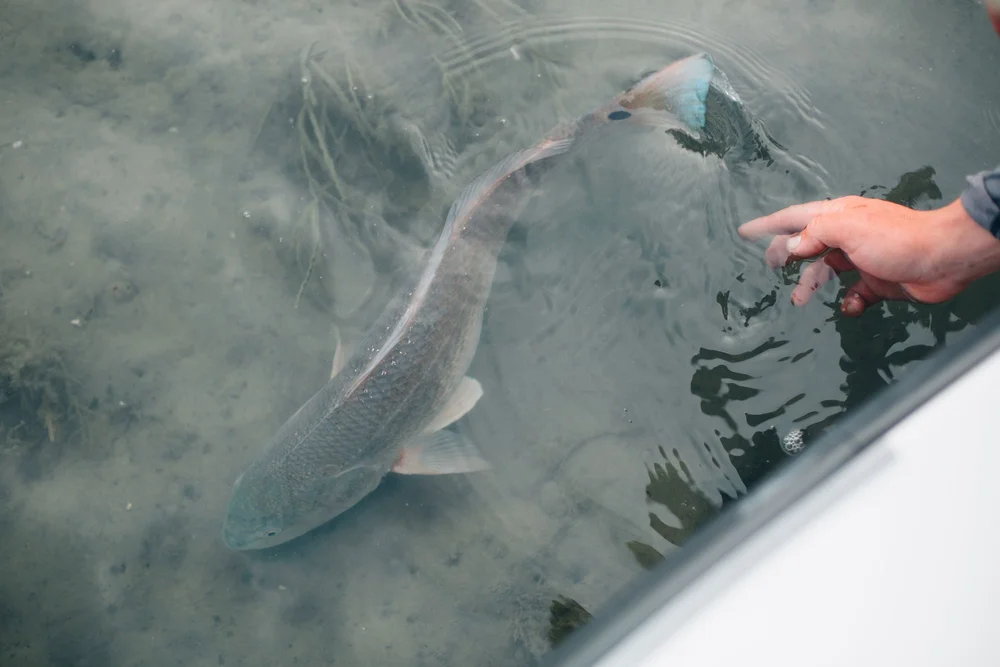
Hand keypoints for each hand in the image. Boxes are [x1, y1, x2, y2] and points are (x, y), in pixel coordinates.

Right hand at [738, 196, 999, 315]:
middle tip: (769, 266)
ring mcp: (863, 258)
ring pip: (826, 271)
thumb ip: (814, 234)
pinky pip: (853, 294)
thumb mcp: (847, 229)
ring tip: (799, 299)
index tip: (746, 231)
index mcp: (838, 217)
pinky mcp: (878, 281)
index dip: (768, 225)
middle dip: (786, 256)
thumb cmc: (898, 239)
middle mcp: (848, 235)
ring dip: (811, 285)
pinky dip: (848, 302)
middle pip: (807, 245)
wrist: (943, 259)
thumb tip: (792, 245)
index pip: (794, 218)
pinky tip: (850, 306)